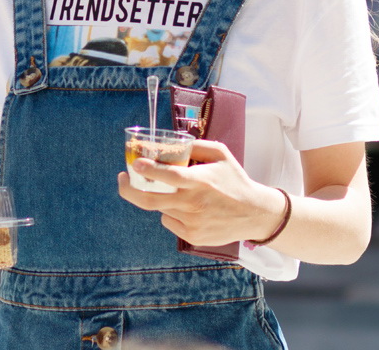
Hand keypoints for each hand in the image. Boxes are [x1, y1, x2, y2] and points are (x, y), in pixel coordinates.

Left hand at [117, 140, 280, 247]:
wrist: (255, 214)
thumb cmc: (235, 180)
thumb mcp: (221, 155)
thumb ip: (196, 145)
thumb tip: (170, 142)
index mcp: (200, 181)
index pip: (169, 176)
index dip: (149, 170)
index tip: (134, 163)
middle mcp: (193, 203)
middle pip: (150, 200)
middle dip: (129, 190)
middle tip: (123, 179)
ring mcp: (192, 222)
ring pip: (160, 208)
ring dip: (161, 197)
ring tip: (178, 192)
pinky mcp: (193, 237)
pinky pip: (169, 222)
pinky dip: (170, 212)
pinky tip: (188, 208)